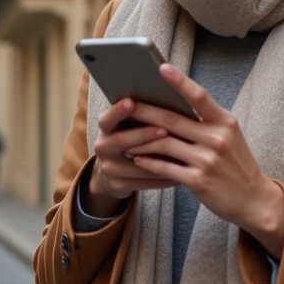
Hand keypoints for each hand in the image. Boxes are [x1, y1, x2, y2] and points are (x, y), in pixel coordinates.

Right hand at [86, 98, 178, 215]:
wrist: (113, 172)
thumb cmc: (130, 139)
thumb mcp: (127, 125)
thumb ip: (140, 114)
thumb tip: (167, 97)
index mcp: (105, 127)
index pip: (107, 118)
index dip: (118, 111)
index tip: (131, 102)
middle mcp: (102, 147)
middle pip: (121, 141)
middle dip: (143, 135)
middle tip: (164, 130)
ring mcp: (109, 168)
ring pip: (136, 164)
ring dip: (159, 159)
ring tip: (181, 153)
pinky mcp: (118, 186)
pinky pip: (145, 182)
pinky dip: (163, 177)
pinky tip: (181, 173)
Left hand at [126, 64, 283, 256]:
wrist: (254, 199)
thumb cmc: (236, 164)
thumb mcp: (229, 136)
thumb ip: (206, 121)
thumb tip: (172, 105)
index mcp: (225, 122)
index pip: (199, 96)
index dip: (180, 81)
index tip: (161, 68)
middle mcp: (217, 138)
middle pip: (172, 119)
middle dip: (145, 110)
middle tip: (125, 104)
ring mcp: (207, 160)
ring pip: (164, 144)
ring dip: (141, 140)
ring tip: (125, 138)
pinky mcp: (198, 181)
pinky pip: (165, 167)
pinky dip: (148, 162)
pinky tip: (137, 158)